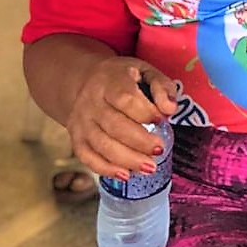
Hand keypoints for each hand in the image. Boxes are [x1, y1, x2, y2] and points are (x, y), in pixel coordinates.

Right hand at [66, 57, 178, 179]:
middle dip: (139, 141)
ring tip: (149, 167)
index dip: (144, 112)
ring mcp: (81, 123)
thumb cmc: (123, 78)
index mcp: (109, 82)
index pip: (125, 98)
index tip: (162, 119)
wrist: (85, 82)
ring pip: (101, 145)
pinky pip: (87, 157)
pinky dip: (106, 169)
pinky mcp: (76, 139)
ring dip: (126, 159)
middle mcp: (91, 103)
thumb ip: (162, 86)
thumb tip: (170, 109)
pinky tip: (126, 174)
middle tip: (159, 150)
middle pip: (113, 126)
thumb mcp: (146, 71)